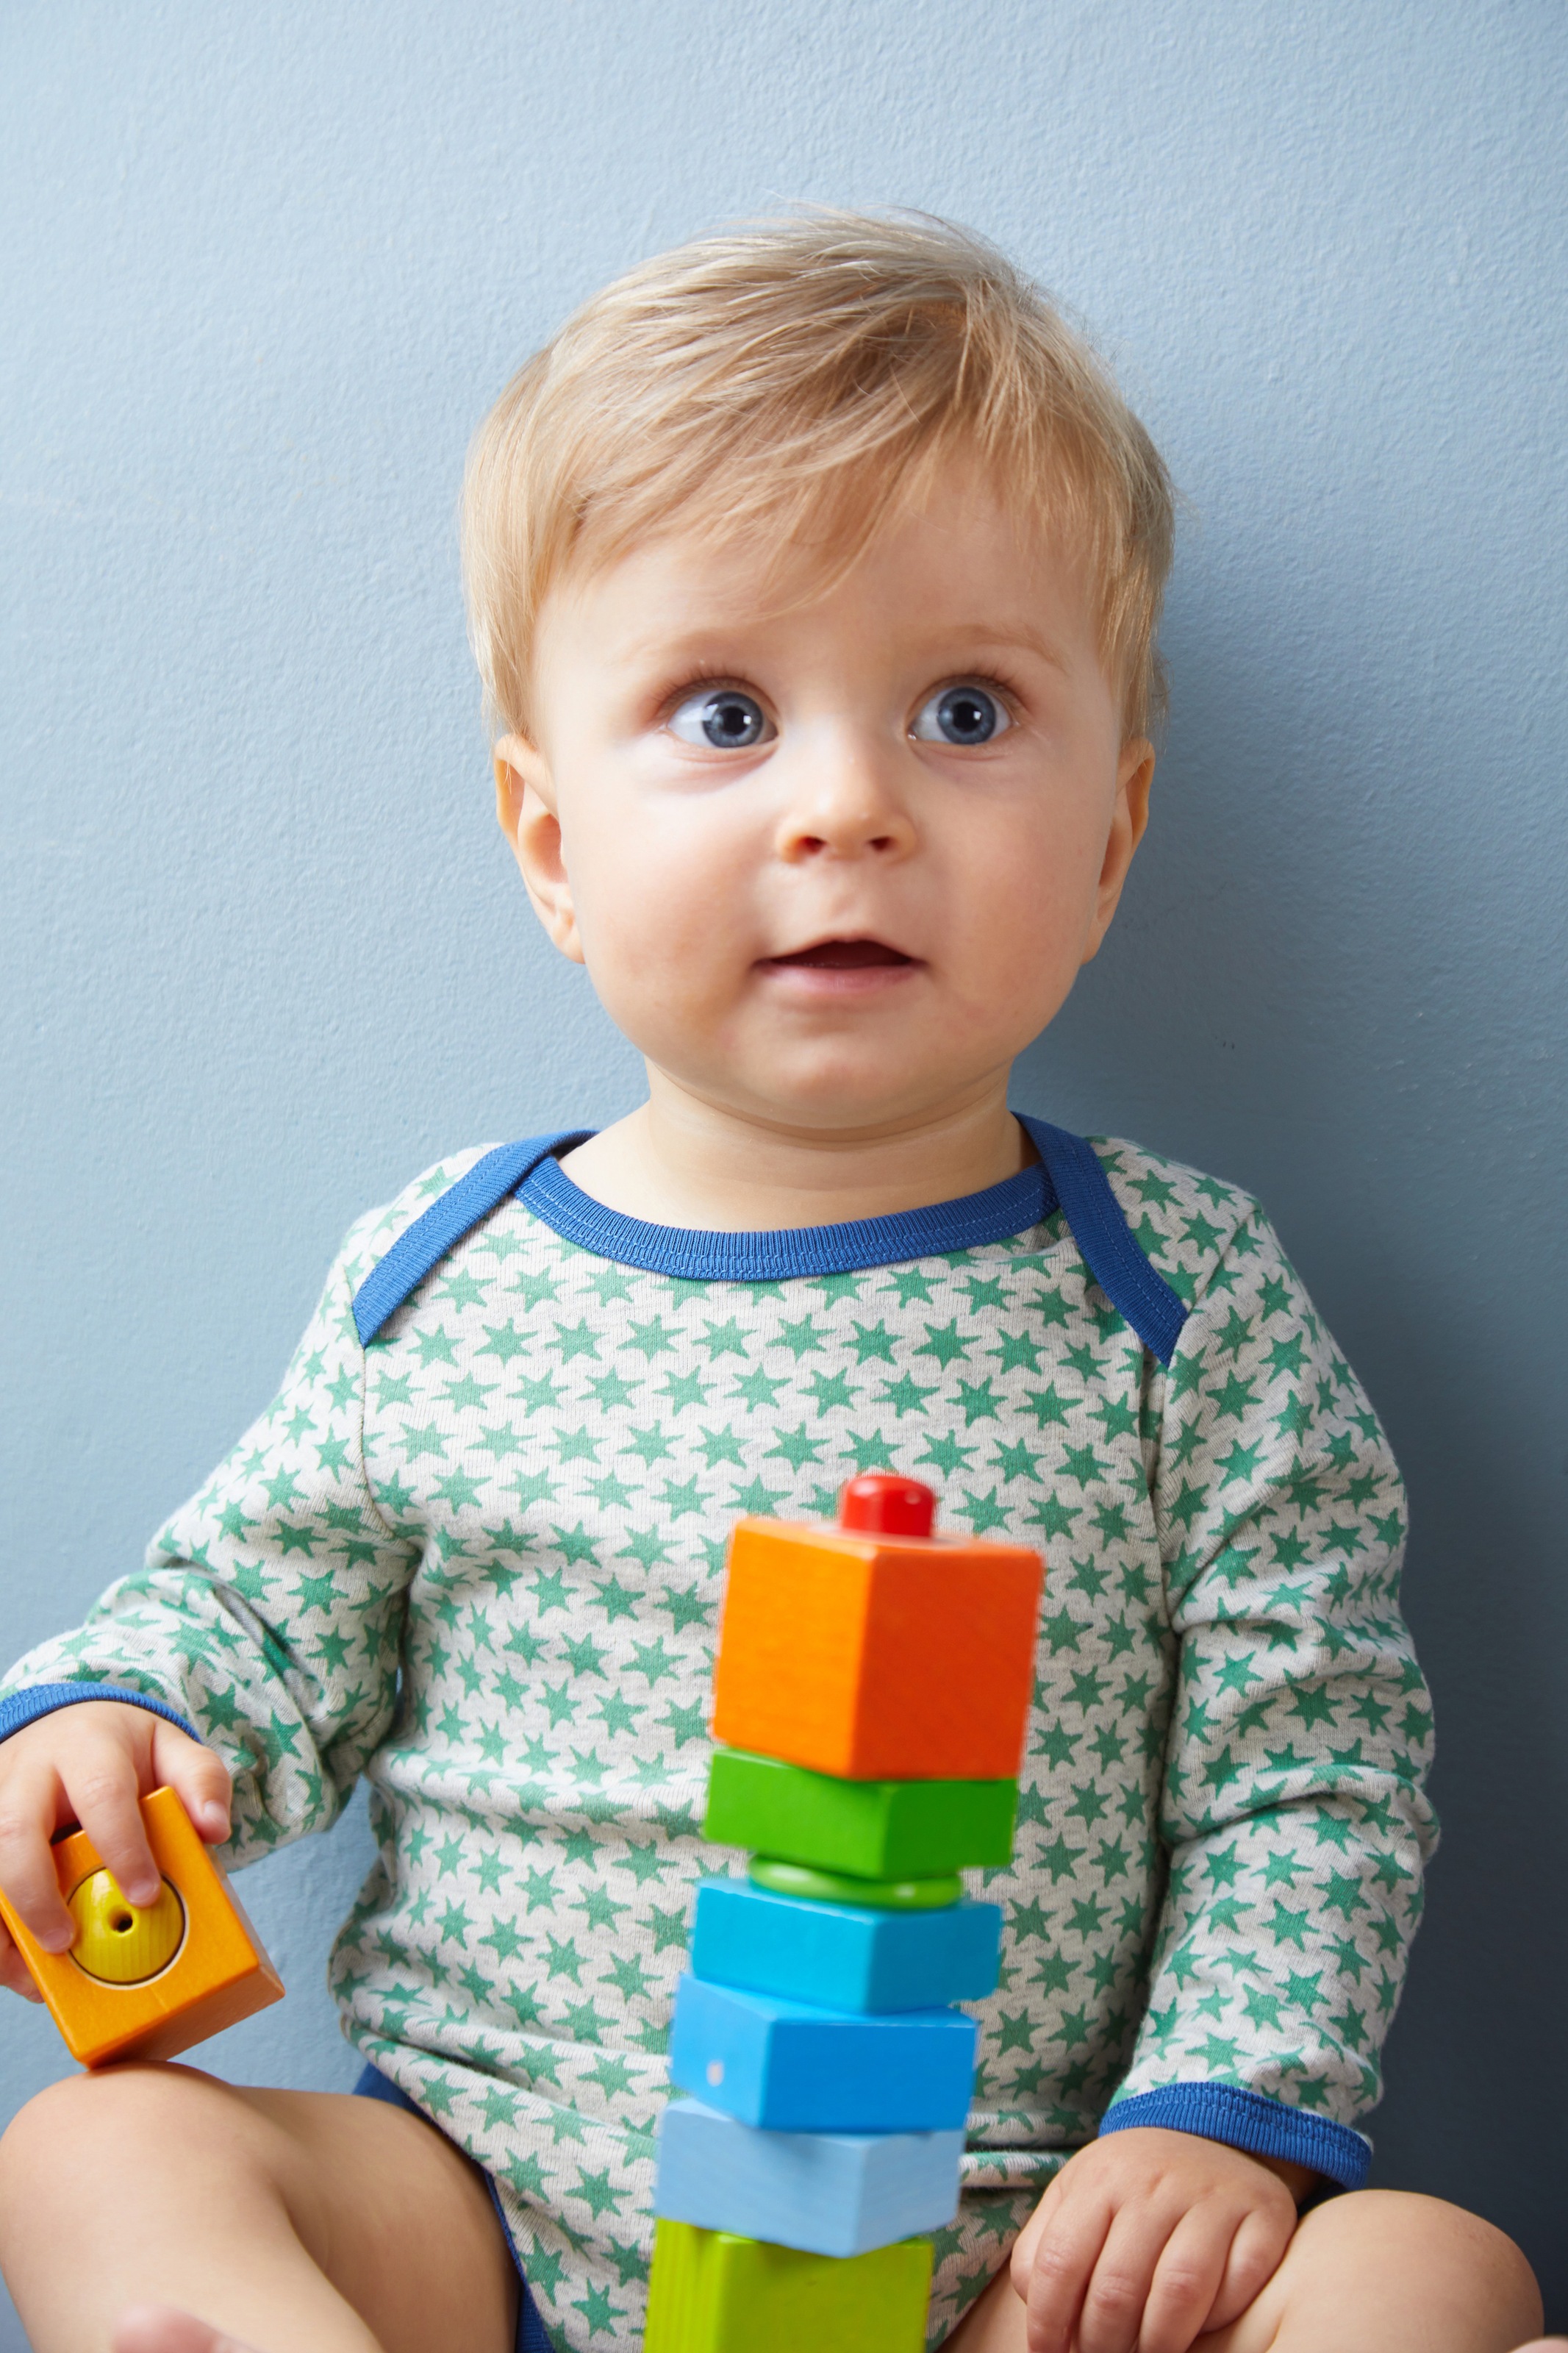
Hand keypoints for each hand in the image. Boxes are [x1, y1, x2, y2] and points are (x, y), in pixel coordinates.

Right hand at [0, 1701, 230, 1998]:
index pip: (102, 1792)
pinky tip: (16, 1962)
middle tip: (66, 1941)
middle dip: (36, 1893)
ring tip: (33, 1971)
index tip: (145, 1894)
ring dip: (6, 1920)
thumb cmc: (121, 1751)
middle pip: (16, 1831)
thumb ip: (200, 1782)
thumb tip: (214, 1828)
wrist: (68, 1727)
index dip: (122, 1846)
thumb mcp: (170, 1750)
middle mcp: (30, 1771)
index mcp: (87, 1747)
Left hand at [1009, 2126, 1303, 2352]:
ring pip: (1178, 2292)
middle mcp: (1154, 2183)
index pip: (1059, 2262)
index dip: (1049, 2322)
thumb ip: (1045, 2251)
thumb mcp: (1079, 2198)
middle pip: (1117, 2288)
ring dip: (1157, 2344)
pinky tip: (1202, 2328)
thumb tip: (1044, 2324)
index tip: (1049, 2352)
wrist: (1212, 2133)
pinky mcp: (1263, 2217)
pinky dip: (1220, 2319)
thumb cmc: (1131, 2187)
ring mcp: (1212, 2198)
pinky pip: (1239, 2286)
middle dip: (1103, 2344)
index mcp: (1099, 2178)